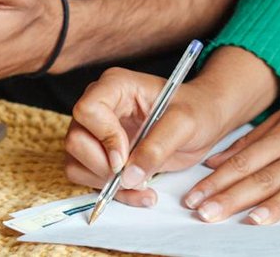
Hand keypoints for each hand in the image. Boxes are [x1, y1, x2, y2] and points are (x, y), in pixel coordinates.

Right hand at [64, 68, 236, 207]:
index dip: (103, 137)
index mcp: (116, 86)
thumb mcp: (184, 123)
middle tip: (135, 174)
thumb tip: (128, 176)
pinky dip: (112, 193)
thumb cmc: (196, 110)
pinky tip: (139, 192)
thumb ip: (156, 147)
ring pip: (76, 163)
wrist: (204, 121)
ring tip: (142, 186)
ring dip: (106, 183)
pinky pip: (89, 179)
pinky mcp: (100, 154)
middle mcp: (100, 106)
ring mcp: (96, 131)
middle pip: (76, 140)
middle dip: (103, 166)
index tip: (125, 156)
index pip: (87, 109)